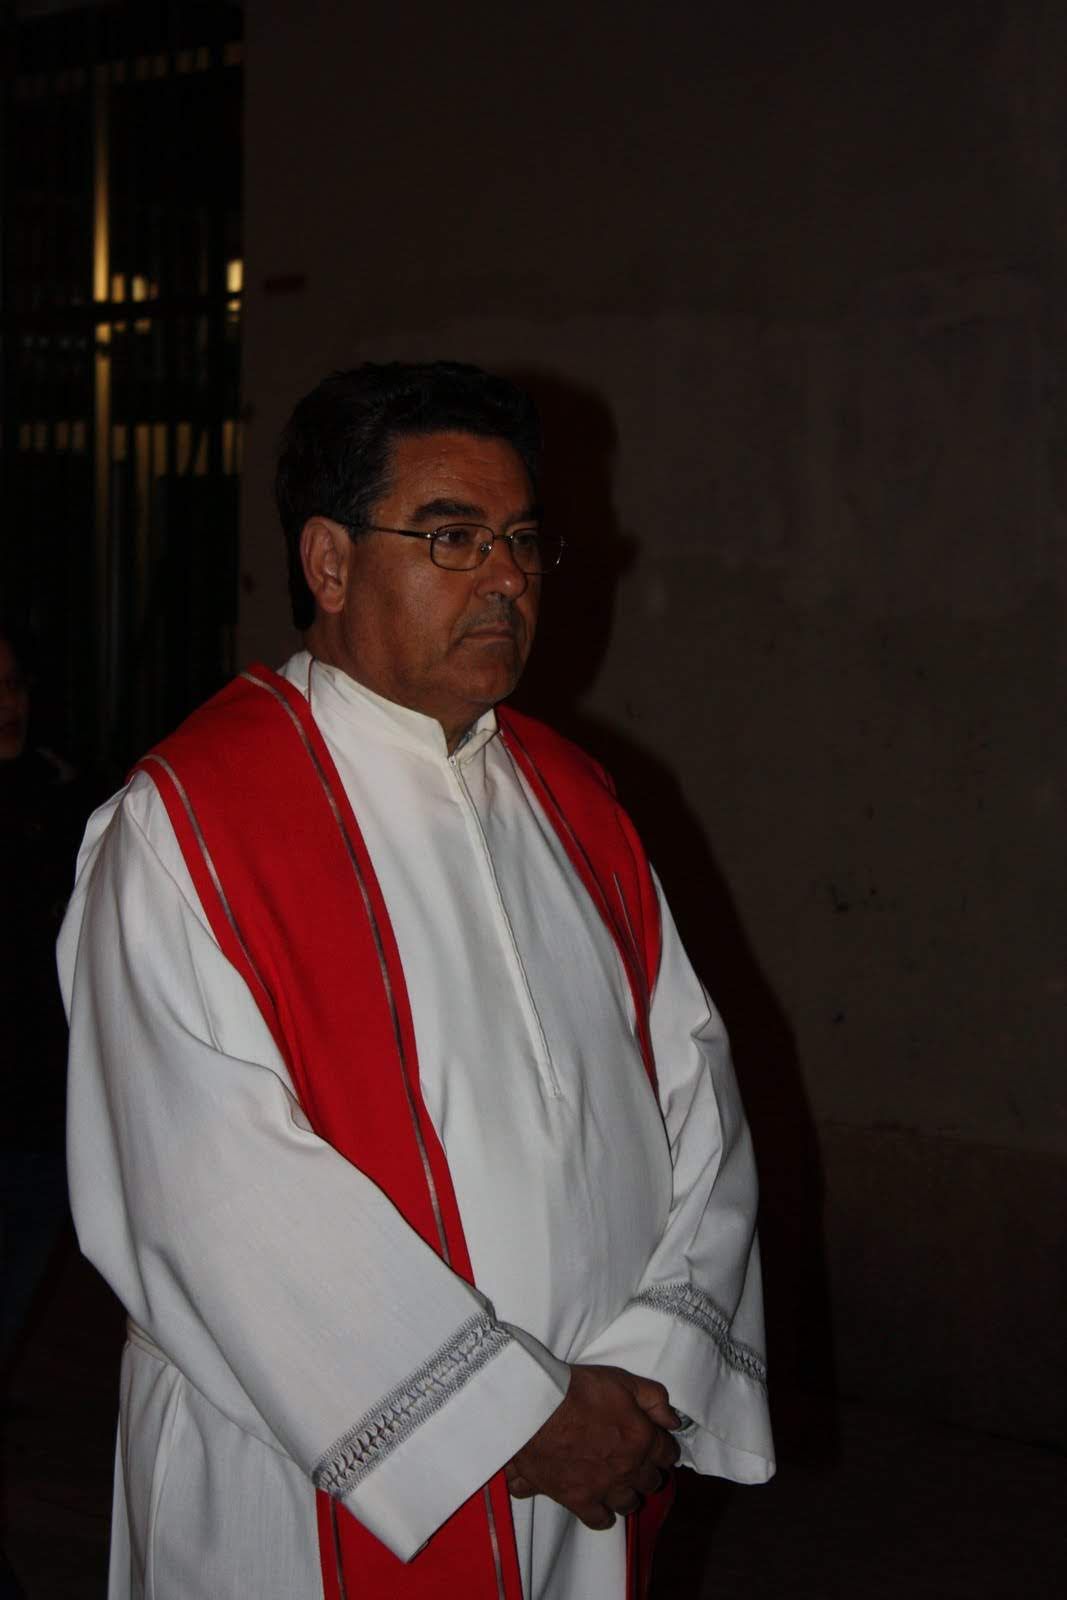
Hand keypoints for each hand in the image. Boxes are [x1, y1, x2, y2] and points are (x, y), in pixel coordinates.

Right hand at [504, 1364, 680, 1529]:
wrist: (536, 1409)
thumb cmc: (578, 1390)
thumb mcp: (622, 1380)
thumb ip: (654, 1399)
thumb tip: (674, 1421)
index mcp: (642, 1439)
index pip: (668, 1453)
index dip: (663, 1447)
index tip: (656, 1443)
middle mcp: (628, 1469)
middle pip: (651, 1481)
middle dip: (648, 1471)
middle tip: (637, 1461)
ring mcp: (605, 1488)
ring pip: (629, 1503)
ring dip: (629, 1494)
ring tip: (619, 1483)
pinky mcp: (579, 1501)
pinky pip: (600, 1520)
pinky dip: (602, 1515)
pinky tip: (599, 1504)